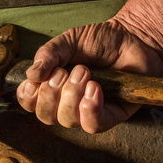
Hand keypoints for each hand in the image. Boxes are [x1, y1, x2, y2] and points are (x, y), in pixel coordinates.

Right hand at [17, 19, 162, 132]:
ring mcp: (89, 111)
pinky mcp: (112, 115)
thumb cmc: (101, 40)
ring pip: (68, 120)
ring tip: (85, 72)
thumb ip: (48, 54)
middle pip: (46, 116)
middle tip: (64, 71)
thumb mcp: (68, 41)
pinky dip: (90, 108)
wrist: (134, 37)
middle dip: (50, 94)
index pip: (31, 103)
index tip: (33, 83)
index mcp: (53, 86)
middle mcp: (68, 103)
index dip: (28, 97)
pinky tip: (95, 89)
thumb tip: (31, 75)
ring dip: (72, 96)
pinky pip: (93, 125)